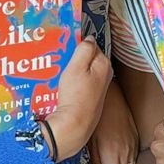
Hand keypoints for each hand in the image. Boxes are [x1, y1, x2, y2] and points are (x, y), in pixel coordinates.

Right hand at [44, 37, 112, 161]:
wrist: (74, 125)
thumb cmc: (75, 95)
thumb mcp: (76, 67)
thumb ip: (84, 49)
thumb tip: (89, 38)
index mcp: (104, 63)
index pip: (91, 45)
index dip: (77, 45)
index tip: (65, 48)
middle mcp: (106, 74)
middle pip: (88, 59)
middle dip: (74, 59)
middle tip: (60, 60)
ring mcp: (99, 87)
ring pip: (84, 71)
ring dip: (72, 71)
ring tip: (58, 73)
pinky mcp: (92, 97)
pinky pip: (82, 83)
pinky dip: (73, 82)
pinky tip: (62, 87)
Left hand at [88, 82, 138, 163]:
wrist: (112, 96)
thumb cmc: (98, 116)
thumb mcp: (91, 142)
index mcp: (112, 155)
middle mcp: (125, 153)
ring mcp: (132, 146)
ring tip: (105, 161)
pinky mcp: (135, 138)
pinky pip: (132, 157)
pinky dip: (124, 159)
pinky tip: (114, 151)